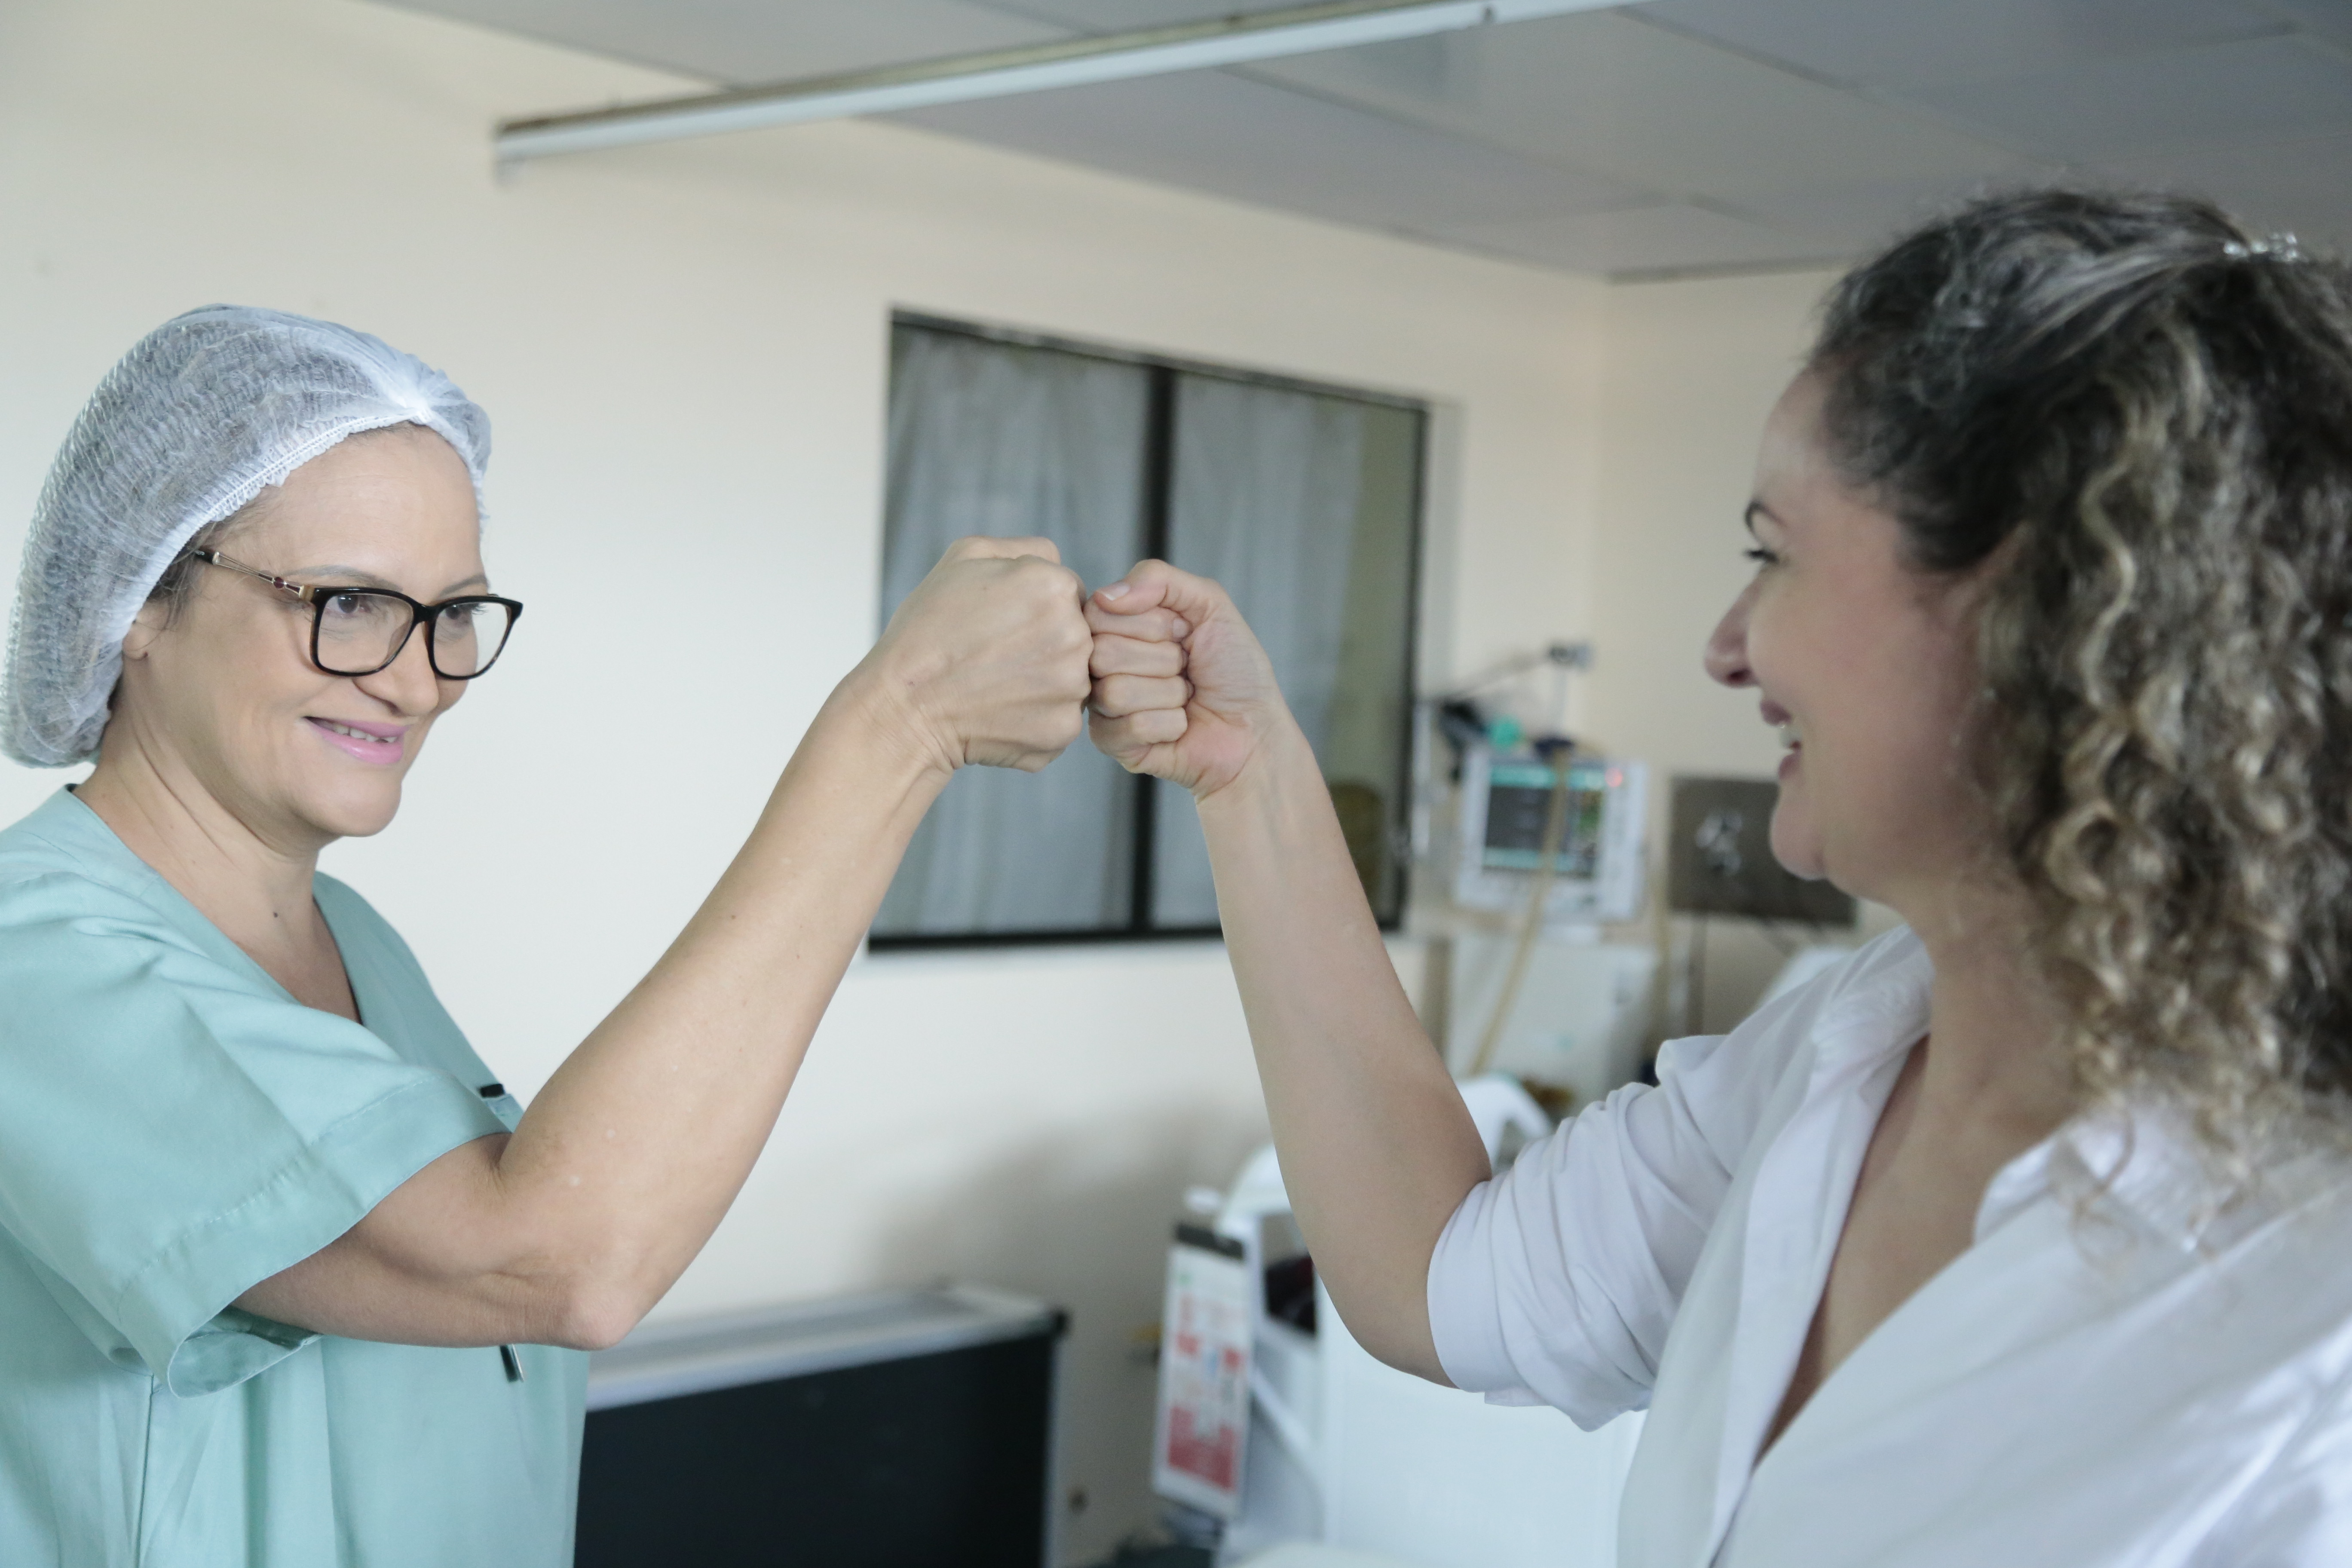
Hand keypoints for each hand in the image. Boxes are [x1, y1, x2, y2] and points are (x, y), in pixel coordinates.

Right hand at [862, 537, 1091, 773]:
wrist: (904, 707)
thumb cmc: (927, 630)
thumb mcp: (965, 557)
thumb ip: (1024, 549)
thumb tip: (1057, 563)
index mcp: (1055, 587)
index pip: (1068, 592)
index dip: (1033, 606)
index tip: (1001, 623)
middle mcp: (1074, 635)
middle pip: (1076, 635)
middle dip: (1043, 643)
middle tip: (995, 656)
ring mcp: (1073, 686)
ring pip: (1070, 677)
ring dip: (1042, 681)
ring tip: (995, 684)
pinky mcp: (1063, 728)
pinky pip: (1059, 716)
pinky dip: (1034, 717)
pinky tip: (999, 711)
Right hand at [1086, 560, 1288, 798]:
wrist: (1255, 727)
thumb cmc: (1234, 668)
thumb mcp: (1210, 605)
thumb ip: (1159, 579)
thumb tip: (1106, 595)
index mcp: (1117, 626)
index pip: (1099, 613)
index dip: (1151, 624)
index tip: (1182, 632)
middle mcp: (1101, 664)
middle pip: (1102, 653)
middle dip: (1163, 659)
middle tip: (1185, 668)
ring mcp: (1103, 705)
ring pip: (1115, 692)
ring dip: (1169, 694)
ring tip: (1185, 697)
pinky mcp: (1113, 743)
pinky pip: (1131, 728)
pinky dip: (1170, 724)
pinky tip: (1180, 725)